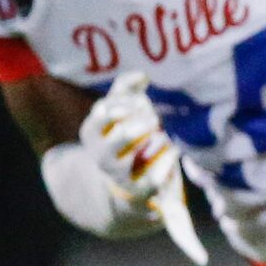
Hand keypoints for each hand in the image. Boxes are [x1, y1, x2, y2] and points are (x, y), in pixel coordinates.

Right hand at [84, 72, 180, 212]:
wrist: (125, 181)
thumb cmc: (123, 136)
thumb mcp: (120, 111)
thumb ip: (126, 89)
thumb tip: (143, 75)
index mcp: (91, 132)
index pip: (104, 112)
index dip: (126, 104)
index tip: (140, 103)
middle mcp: (100, 155)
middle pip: (122, 134)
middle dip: (142, 123)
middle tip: (154, 120)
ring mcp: (117, 174)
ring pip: (137, 155)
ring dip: (156, 141)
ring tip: (162, 137)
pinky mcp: (136, 190)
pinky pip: (154, 177)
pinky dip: (167, 161)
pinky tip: (174, 151)